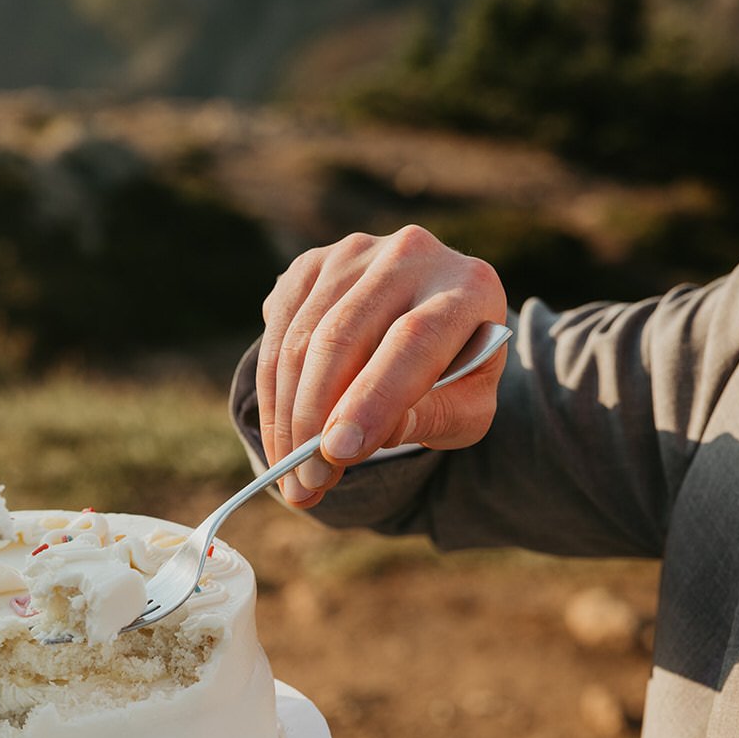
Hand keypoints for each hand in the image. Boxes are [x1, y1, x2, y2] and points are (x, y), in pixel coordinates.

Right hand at [258, 225, 507, 506]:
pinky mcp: (312, 265)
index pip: (412, 341)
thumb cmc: (457, 374)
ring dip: (285, 417)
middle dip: (314, 420)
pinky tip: (282, 437)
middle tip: (307, 483)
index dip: (372, 398)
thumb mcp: (467, 409)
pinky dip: (271, 395)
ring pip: (300, 340)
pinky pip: (276, 335)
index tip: (337, 453)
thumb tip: (362, 439)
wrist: (433, 322)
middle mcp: (410, 254)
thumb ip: (430, 420)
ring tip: (292, 475)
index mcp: (467, 286)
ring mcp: (354, 254)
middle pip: (342, 338)